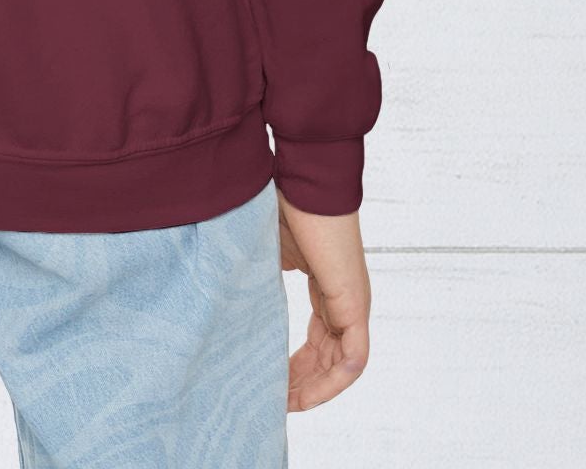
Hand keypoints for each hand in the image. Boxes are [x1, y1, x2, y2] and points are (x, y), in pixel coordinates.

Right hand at [277, 189, 371, 411]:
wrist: (305, 179)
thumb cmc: (285, 204)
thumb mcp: (268, 253)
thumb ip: (260, 281)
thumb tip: (231, 300)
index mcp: (327, 288)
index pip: (319, 340)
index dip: (296, 366)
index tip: (270, 381)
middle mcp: (344, 300)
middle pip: (329, 358)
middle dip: (302, 384)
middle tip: (273, 402)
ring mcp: (352, 303)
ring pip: (341, 365)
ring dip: (314, 389)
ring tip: (283, 405)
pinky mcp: (354, 303)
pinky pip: (353, 359)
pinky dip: (332, 382)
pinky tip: (305, 394)